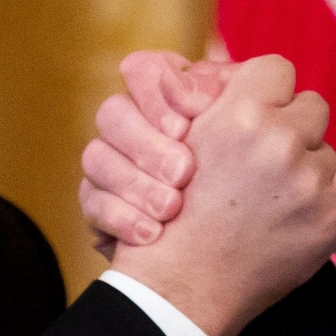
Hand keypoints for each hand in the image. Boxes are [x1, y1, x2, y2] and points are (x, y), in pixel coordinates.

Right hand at [79, 51, 232, 255]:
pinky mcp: (97, 203)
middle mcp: (132, 125)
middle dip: (150, 144)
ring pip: (95, 154)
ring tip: (171, 208)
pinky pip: (89, 200)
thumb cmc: (242, 187)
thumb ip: (233, 101)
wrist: (212, 267)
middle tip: (184, 172)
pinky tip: (150, 234)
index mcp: (168, 98)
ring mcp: (109, 165)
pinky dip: (118, 217)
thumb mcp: (247, 138)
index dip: (164, 89)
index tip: (193, 117)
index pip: (145, 68)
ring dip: (135, 183)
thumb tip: (226, 79)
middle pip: (114, 111)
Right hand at [87, 55, 335, 335]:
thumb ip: (212, 97)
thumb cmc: (175, 211)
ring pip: (326, 146)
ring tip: (271, 193)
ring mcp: (310, 181)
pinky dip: (329, 189)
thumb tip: (226, 59)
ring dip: (306, 162)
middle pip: (310, 106)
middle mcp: (279, 142)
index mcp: (239, 115)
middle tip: (264, 157)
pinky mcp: (332, 215)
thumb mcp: (178, 139)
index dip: (265, 90)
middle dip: (290, 125)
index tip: (255, 109)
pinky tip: (295, 209)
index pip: (276, 69)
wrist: (184, 286)